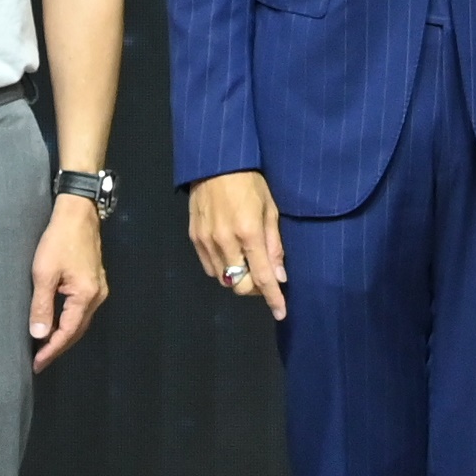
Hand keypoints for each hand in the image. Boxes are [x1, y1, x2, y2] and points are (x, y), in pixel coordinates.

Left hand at [28, 197, 110, 371]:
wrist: (78, 214)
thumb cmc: (58, 240)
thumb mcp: (44, 273)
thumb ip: (42, 305)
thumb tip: (39, 335)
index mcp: (86, 296)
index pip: (68, 332)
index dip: (51, 350)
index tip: (37, 364)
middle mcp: (97, 296)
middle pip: (77, 331)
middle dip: (58, 347)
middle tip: (39, 361)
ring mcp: (99, 289)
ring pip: (81, 321)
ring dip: (63, 335)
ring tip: (45, 347)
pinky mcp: (95, 283)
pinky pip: (82, 311)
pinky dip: (69, 322)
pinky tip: (57, 324)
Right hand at [188, 170, 286, 322]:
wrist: (216, 162)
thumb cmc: (250, 181)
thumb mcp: (270, 208)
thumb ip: (274, 244)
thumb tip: (279, 275)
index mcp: (248, 233)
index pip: (262, 277)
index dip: (273, 298)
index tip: (281, 313)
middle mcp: (225, 242)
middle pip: (240, 285)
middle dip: (255, 288)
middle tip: (264, 277)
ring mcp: (206, 241)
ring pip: (223, 279)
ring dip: (238, 278)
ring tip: (247, 263)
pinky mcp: (194, 237)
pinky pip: (209, 267)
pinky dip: (222, 268)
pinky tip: (230, 255)